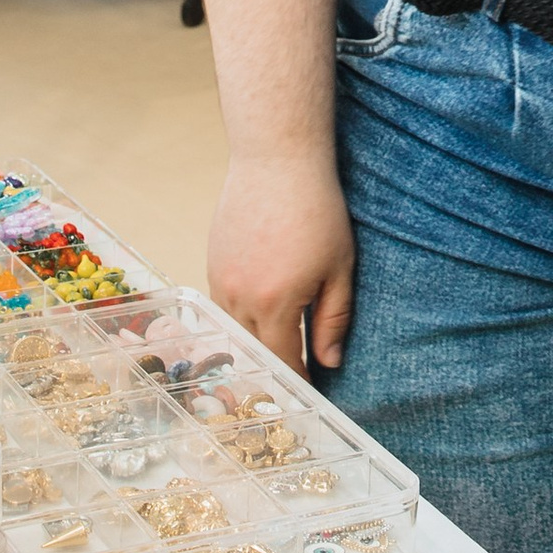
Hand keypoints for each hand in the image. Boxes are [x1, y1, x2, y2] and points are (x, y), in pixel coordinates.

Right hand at [207, 149, 356, 373]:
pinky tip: (261, 306)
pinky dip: (242, 312)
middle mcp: (240, 298)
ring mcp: (220, 279)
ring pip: (235, 327)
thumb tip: (329, 361)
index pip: (284, 362)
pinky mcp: (213, 261)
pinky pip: (224, 303)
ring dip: (256, 338)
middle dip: (275, 365)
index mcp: (274, 304)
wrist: (277, 160)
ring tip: (279, 343)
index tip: (311, 392)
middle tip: (296, 374)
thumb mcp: (339, 268)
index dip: (298, 380)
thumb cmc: (317, 211)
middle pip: (255, 349)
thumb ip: (333, 319)